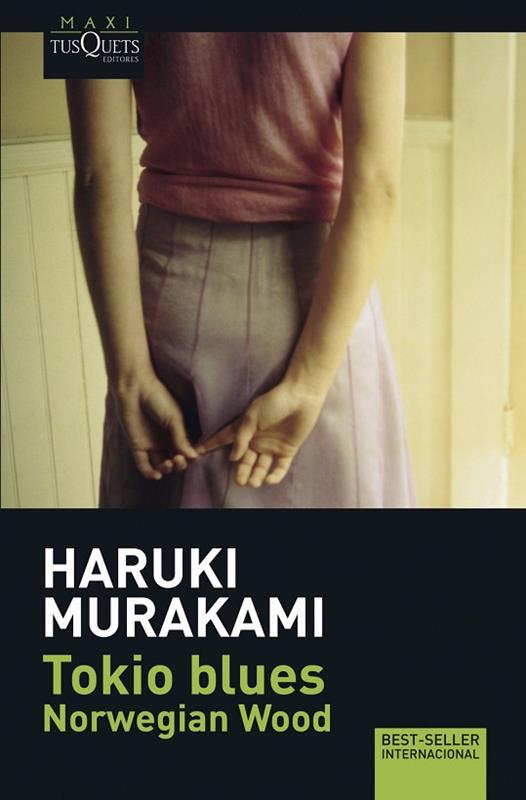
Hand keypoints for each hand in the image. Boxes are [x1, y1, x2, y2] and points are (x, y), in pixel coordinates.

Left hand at [112, 371, 197, 479]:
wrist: (135, 388)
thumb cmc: (158, 397)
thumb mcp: (174, 418)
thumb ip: (182, 438)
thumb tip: (194, 457)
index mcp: (179, 432)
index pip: (188, 451)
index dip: (191, 457)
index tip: (194, 456)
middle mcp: (166, 440)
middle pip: (176, 461)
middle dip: (180, 464)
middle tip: (178, 458)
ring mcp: (152, 444)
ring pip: (162, 466)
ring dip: (167, 469)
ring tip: (168, 462)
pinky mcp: (138, 446)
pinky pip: (144, 465)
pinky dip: (150, 473)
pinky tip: (157, 474)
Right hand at [195, 382, 324, 487]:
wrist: (300, 397)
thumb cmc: (274, 402)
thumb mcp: (251, 417)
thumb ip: (241, 438)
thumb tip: (233, 459)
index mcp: (245, 429)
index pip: (224, 440)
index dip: (211, 446)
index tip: (197, 452)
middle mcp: (256, 440)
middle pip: (245, 461)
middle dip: (241, 472)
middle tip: (240, 481)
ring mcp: (272, 446)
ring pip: (261, 467)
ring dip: (256, 476)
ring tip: (253, 482)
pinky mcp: (287, 451)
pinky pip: (279, 468)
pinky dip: (274, 476)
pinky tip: (268, 479)